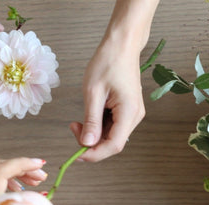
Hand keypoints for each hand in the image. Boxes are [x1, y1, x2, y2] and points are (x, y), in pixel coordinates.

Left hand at [69, 0, 158, 161]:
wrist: (122, 44)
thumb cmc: (108, 61)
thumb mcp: (93, 91)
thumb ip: (91, 120)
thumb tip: (87, 143)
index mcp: (129, 113)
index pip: (113, 146)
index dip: (94, 154)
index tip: (76, 155)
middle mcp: (134, 117)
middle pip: (113, 143)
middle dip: (92, 143)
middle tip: (73, 127)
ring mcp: (133, 115)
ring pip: (112, 136)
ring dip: (94, 134)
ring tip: (78, 121)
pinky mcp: (128, 111)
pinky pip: (113, 127)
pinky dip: (99, 127)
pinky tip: (89, 116)